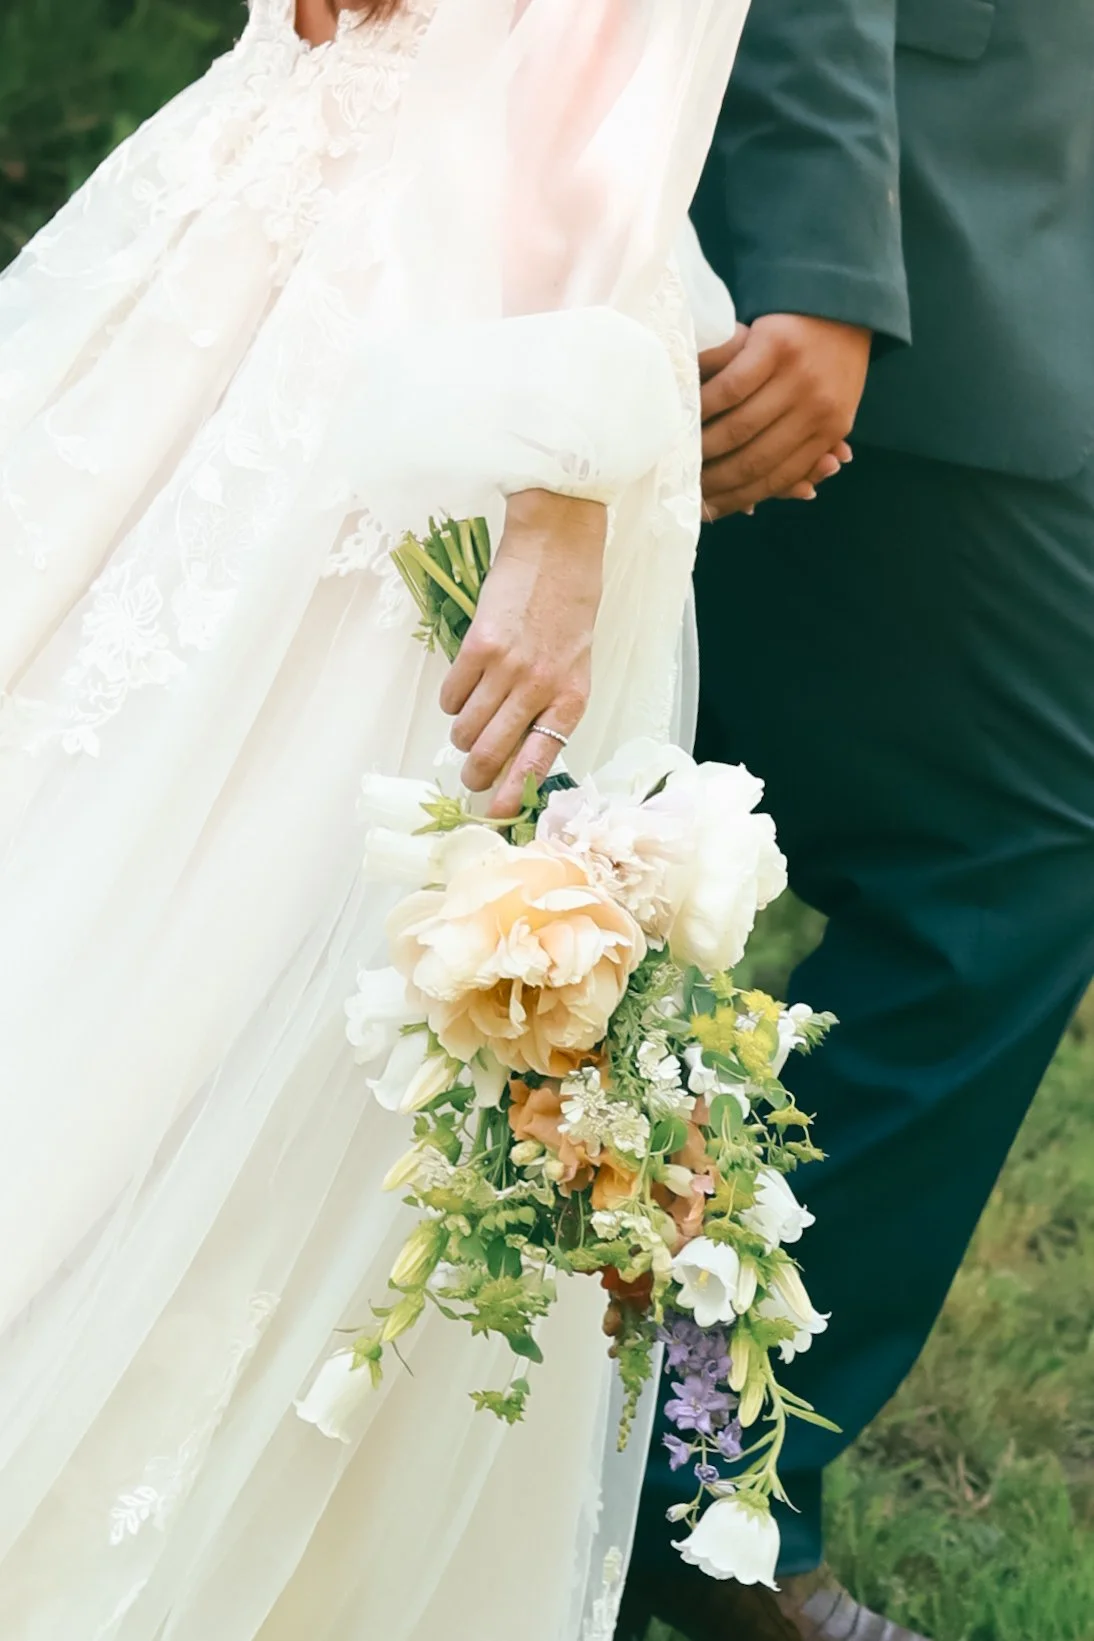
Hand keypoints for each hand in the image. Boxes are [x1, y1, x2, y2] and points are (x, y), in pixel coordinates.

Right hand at [439, 489, 605, 816]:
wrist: (558, 545)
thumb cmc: (572, 603)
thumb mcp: (576, 661)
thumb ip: (551, 703)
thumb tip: (517, 747)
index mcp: (572, 698)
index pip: (538, 762)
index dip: (511, 793)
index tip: (493, 811)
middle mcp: (540, 690)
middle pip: (492, 752)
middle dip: (474, 770)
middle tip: (469, 770)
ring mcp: (508, 669)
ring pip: (466, 728)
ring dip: (462, 733)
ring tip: (469, 719)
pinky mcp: (479, 647)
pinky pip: (451, 695)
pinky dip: (451, 700)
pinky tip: (463, 686)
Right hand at [699, 315, 870, 519]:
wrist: (841, 299)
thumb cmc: (829, 361)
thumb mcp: (833, 409)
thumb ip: (816, 450)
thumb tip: (803, 494)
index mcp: (830, 430)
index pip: (779, 477)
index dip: (739, 498)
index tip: (708, 510)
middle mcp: (816, 408)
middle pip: (756, 460)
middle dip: (715, 481)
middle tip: (684, 490)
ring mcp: (795, 377)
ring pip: (740, 428)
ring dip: (704, 447)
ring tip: (678, 457)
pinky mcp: (773, 346)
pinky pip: (731, 387)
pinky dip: (704, 404)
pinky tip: (686, 413)